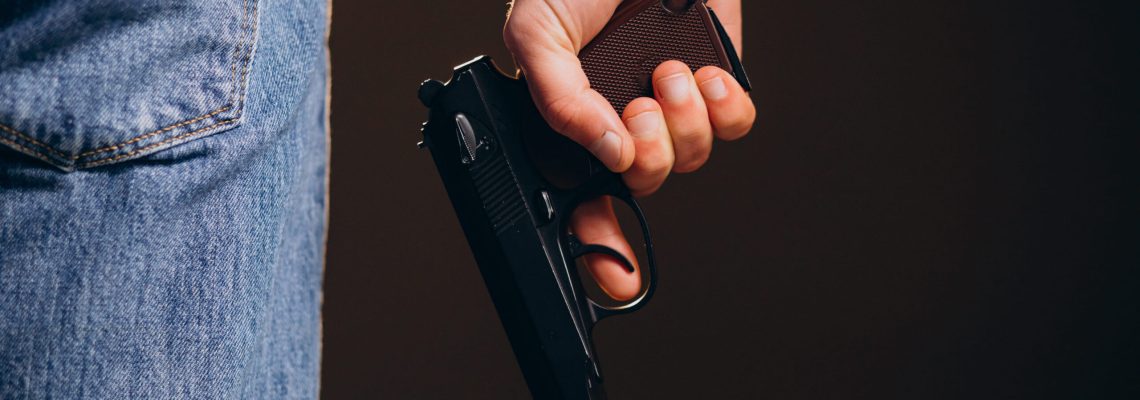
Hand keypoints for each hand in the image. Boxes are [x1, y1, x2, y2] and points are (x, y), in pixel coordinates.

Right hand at [504, 0, 754, 299]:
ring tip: (665, 75)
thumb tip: (607, 151)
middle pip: (643, 184)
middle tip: (636, 109)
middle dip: (646, 155)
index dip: (597, 247)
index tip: (615, 278)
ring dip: (682, 122)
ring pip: (690, 158)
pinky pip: (735, 126)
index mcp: (573, 120)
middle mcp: (623, 118)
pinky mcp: (718, 81)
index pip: (581, 201)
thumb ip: (555, 99)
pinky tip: (704, 74)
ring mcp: (672, 103)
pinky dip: (724, 107)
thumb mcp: (535, 33)